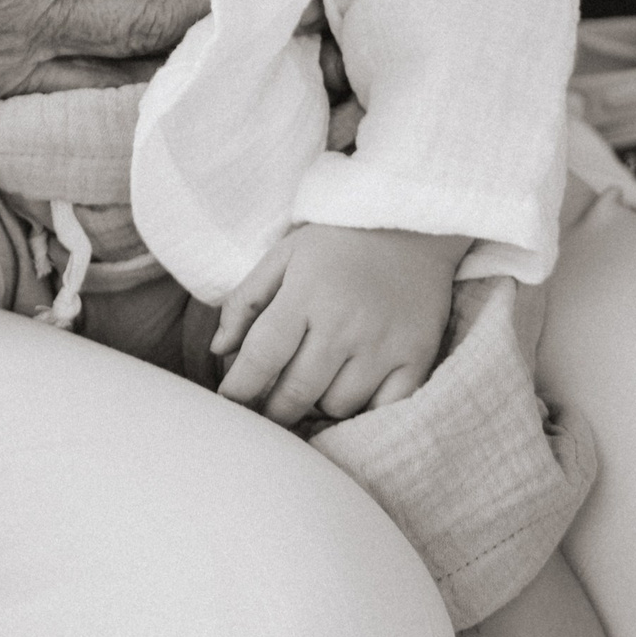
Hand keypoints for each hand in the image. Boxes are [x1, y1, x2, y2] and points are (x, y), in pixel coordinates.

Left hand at [212, 223, 470, 426]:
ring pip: (336, 406)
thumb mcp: (285, 255)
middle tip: (265, 409)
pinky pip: (382, 411)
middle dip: (272, 410)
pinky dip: (361, 412)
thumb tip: (218, 351)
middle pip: (296, 392)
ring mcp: (383, 344)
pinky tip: (350, 393)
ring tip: (313, 386)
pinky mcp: (417, 358)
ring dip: (317, 406)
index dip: (239, 388)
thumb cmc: (339, 241)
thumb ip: (247, 300)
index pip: (262, 356)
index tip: (230, 402)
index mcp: (305, 292)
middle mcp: (344, 323)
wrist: (413, 224)